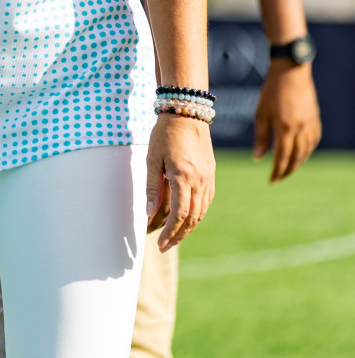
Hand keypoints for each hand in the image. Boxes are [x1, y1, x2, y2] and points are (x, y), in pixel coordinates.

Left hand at [146, 113, 215, 251]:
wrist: (187, 113)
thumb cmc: (164, 134)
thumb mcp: (152, 160)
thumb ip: (152, 188)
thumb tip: (149, 214)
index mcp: (184, 177)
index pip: (180, 215)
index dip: (170, 232)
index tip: (159, 243)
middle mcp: (201, 181)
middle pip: (192, 218)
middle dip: (178, 235)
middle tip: (164, 246)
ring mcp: (209, 178)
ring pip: (201, 212)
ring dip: (188, 228)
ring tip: (173, 237)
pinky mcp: (211, 175)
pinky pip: (206, 201)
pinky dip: (196, 214)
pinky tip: (186, 219)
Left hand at [254, 61, 321, 181]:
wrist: (291, 71)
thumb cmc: (271, 90)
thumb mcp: (261, 113)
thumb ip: (260, 137)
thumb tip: (257, 158)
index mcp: (286, 128)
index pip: (282, 157)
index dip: (277, 171)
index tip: (271, 181)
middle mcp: (302, 129)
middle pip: (296, 157)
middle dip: (287, 170)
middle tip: (278, 178)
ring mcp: (311, 124)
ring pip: (306, 151)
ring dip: (297, 162)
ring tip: (287, 168)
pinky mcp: (316, 119)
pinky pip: (313, 141)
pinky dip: (307, 150)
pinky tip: (301, 153)